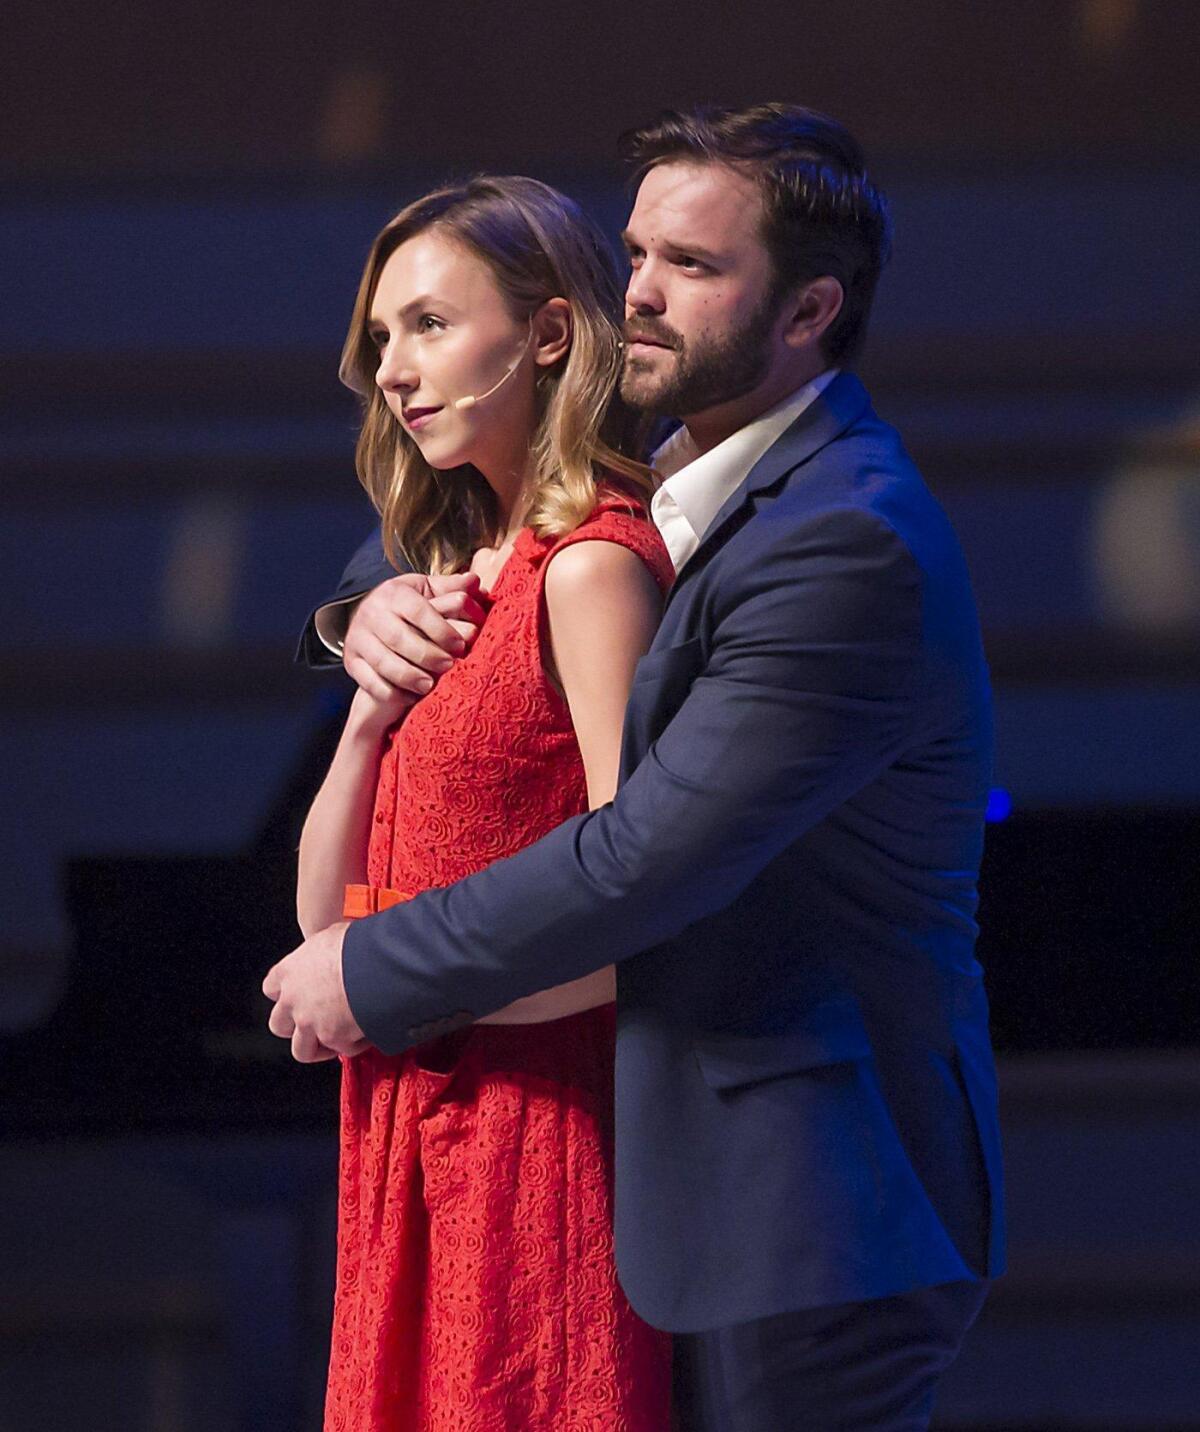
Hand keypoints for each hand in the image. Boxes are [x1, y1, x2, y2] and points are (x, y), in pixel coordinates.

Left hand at [262, 922, 369, 1061]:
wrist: (376, 965)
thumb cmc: (357, 946)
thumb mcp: (332, 936)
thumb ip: (323, 951)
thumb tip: (336, 947)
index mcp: (289, 972)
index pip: (271, 988)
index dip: (285, 993)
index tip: (297, 994)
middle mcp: (294, 1000)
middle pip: (279, 1024)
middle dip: (296, 1026)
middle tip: (314, 1021)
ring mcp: (310, 1022)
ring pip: (302, 1049)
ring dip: (318, 1046)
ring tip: (336, 1039)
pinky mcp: (333, 1038)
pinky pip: (341, 1050)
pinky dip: (353, 1045)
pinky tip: (364, 1033)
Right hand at [344, 573, 485, 702]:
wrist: (368, 615)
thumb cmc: (407, 604)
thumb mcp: (425, 590)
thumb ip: (450, 588)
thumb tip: (474, 581)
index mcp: (394, 593)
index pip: (418, 611)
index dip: (441, 629)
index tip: (460, 646)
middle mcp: (372, 613)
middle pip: (399, 638)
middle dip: (427, 655)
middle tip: (449, 666)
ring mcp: (359, 638)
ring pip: (382, 661)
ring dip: (408, 676)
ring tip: (429, 685)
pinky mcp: (351, 661)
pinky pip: (368, 681)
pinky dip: (389, 692)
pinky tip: (410, 697)